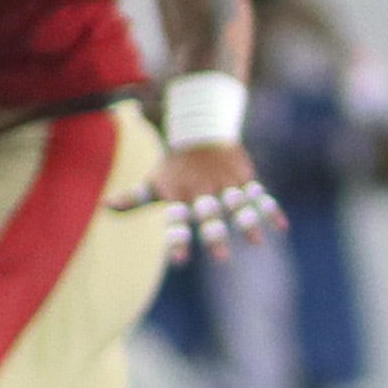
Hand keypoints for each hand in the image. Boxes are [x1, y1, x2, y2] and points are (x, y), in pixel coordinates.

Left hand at [108, 140, 285, 263]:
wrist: (201, 127)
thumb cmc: (175, 162)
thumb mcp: (155, 180)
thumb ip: (134, 197)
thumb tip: (106, 206)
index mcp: (181, 197)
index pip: (177, 222)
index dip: (179, 240)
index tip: (181, 260)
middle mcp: (204, 192)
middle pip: (210, 217)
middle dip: (215, 236)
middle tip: (221, 259)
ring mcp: (226, 185)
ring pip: (238, 207)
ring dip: (247, 224)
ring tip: (256, 243)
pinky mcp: (245, 179)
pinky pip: (259, 196)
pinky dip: (271, 210)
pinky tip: (281, 227)